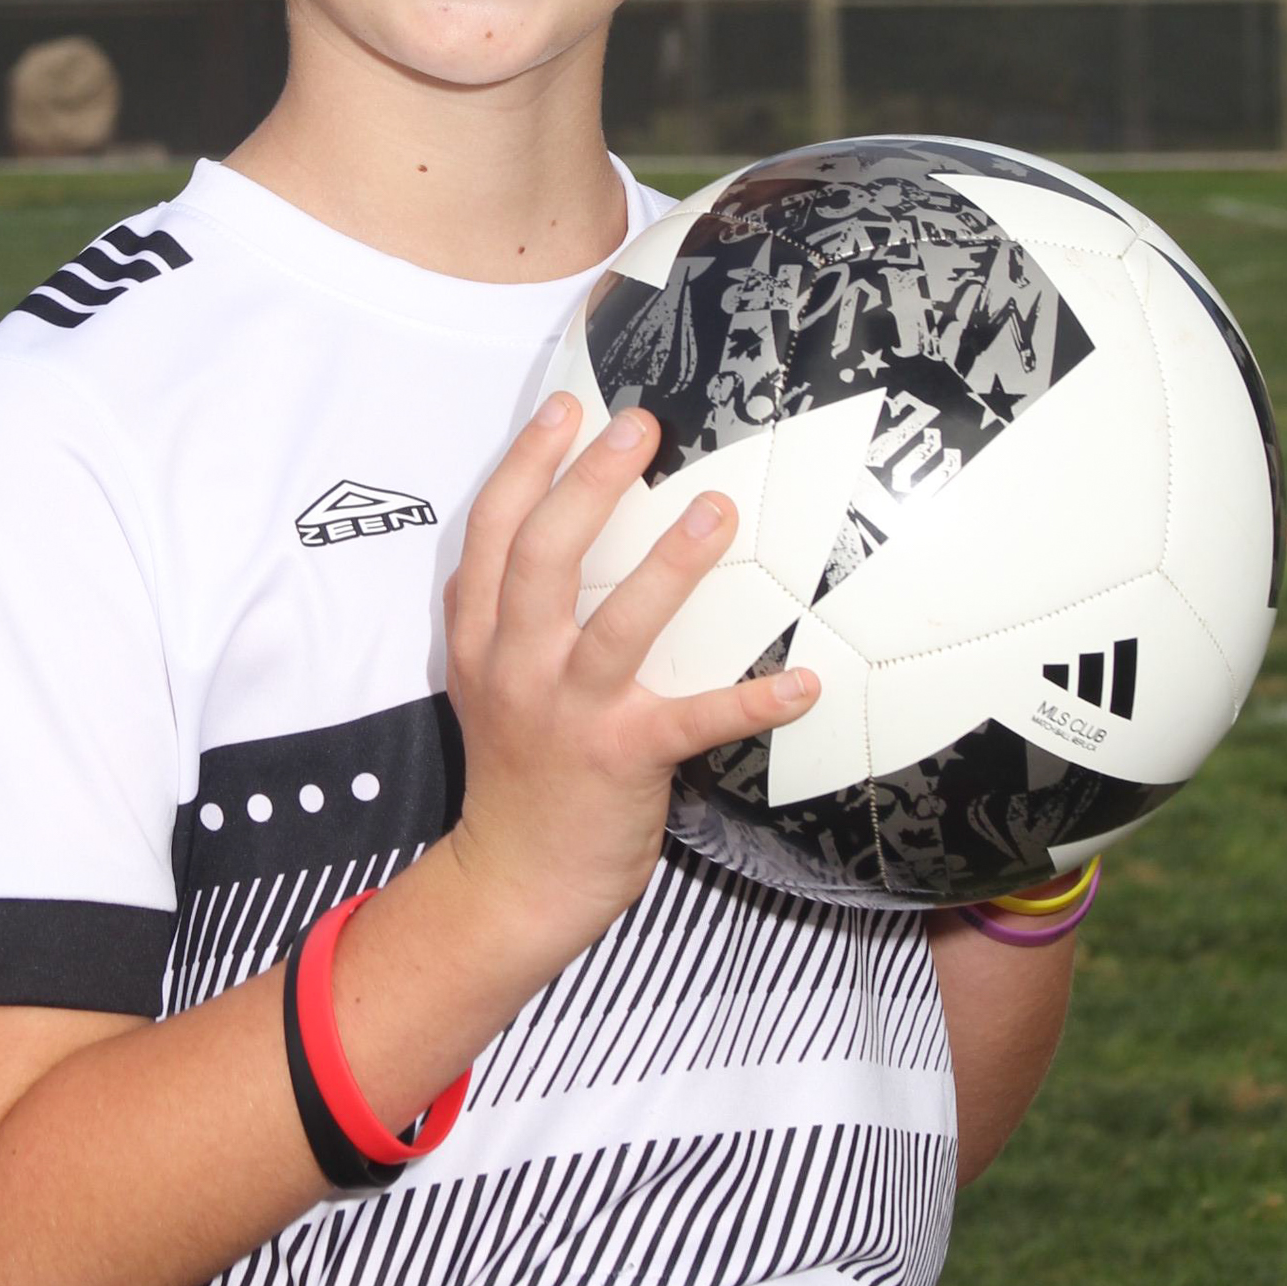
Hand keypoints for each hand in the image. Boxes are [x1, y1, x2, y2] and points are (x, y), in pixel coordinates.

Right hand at [442, 393, 820, 969]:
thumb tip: (559, 524)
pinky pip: (694, 722)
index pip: (491, 532)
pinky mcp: (621, 760)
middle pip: (544, 557)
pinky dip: (750, 701)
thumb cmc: (520, 768)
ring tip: (718, 510)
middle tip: (642, 427)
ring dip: (670, 566)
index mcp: (483, 639)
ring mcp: (566, 714)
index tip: (568, 407)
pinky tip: (803, 680)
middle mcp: (516, 667)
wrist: (515, 879)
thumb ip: (505, 612)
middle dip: (589, 484)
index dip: (526, 463)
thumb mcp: (486, 679)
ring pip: (616, 627)